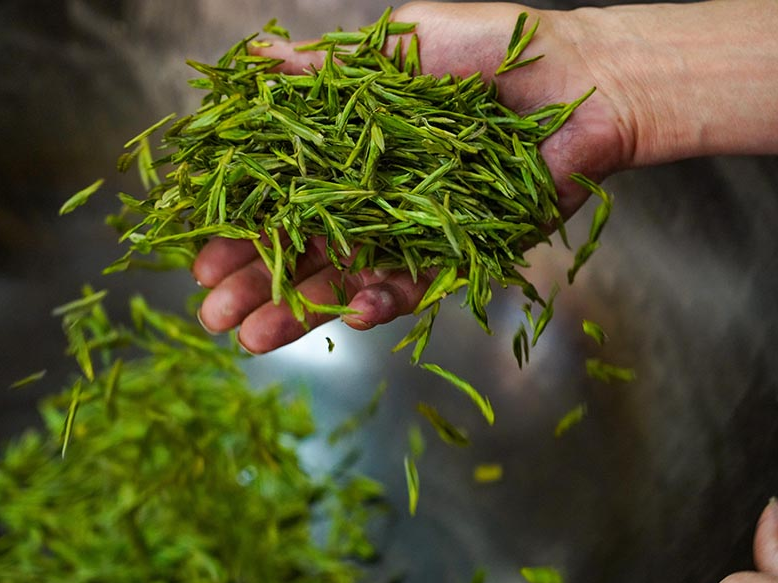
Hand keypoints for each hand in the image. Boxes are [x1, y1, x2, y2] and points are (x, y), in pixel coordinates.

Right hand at [193, 2, 631, 352]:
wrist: (580, 78)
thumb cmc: (491, 51)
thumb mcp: (396, 49)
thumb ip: (322, 70)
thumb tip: (250, 60)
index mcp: (346, 155)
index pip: (278, 199)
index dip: (238, 227)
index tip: (197, 255)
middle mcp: (370, 199)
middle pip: (300, 249)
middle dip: (252, 283)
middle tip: (209, 313)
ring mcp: (409, 232)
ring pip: (342, 279)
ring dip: (296, 310)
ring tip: (249, 339)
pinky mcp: (457, 254)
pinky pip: (413, 285)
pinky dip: (381, 299)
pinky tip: (350, 311)